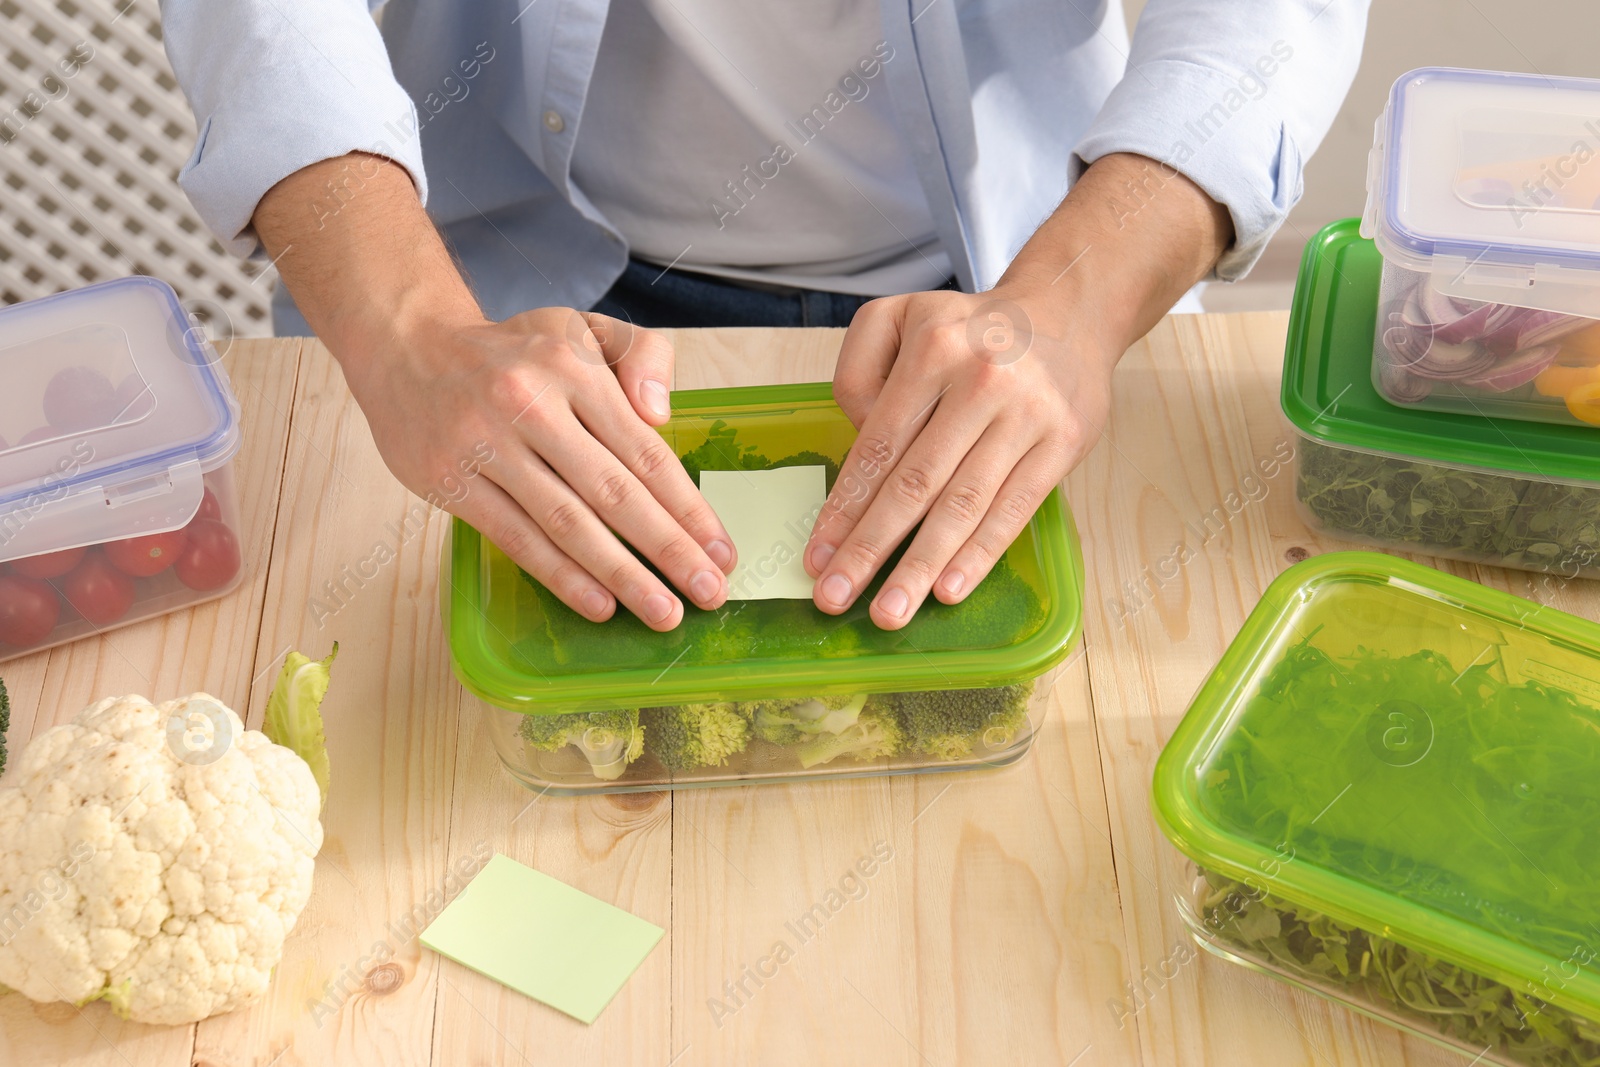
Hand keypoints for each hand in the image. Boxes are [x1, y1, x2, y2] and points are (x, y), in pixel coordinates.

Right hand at [343, 307, 736, 630]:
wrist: (406, 346)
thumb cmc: (514, 351)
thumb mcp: (582, 328)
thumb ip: (641, 354)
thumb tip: (661, 415)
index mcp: (573, 368)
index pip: (644, 451)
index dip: (688, 507)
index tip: (722, 550)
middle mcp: (531, 404)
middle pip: (613, 492)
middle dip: (669, 549)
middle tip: (709, 593)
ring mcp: (487, 445)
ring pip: (567, 522)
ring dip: (622, 575)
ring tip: (664, 612)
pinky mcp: (451, 481)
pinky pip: (517, 537)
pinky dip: (561, 576)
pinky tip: (600, 605)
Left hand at [804, 288, 1110, 628]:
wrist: (1069, 311)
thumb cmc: (968, 330)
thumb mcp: (899, 316)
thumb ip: (859, 373)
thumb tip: (858, 449)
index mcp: (932, 350)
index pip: (878, 446)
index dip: (844, 508)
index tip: (817, 556)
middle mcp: (980, 381)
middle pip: (915, 483)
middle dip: (870, 548)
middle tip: (835, 598)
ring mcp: (1026, 414)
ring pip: (963, 504)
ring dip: (920, 566)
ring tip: (888, 611)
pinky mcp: (1062, 442)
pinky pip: (1014, 508)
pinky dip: (980, 554)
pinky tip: (948, 589)